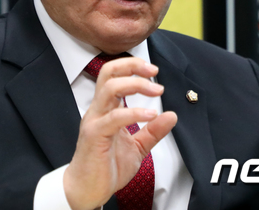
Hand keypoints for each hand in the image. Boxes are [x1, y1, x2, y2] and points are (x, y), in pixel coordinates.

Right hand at [63, 57, 176, 209]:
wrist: (87, 191)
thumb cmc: (106, 167)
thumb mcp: (137, 147)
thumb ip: (153, 132)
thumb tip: (171, 115)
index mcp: (105, 108)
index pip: (113, 75)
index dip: (132, 67)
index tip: (153, 70)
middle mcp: (98, 109)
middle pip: (108, 73)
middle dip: (132, 66)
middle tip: (154, 71)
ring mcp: (94, 120)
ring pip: (110, 88)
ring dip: (136, 85)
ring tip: (156, 91)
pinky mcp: (94, 135)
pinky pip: (114, 117)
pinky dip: (134, 112)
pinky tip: (150, 115)